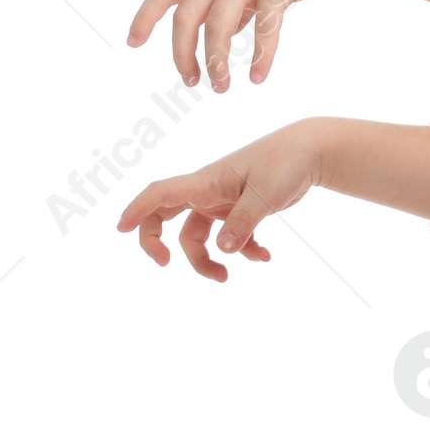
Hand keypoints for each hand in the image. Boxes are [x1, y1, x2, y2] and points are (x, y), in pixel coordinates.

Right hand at [116, 122, 330, 279]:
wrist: (309, 152)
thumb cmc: (284, 164)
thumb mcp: (265, 195)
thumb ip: (243, 223)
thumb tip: (223, 250)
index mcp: (205, 182)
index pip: (161, 194)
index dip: (137, 210)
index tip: (121, 228)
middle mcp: (207, 192)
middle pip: (167, 217)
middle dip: (158, 242)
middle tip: (164, 264)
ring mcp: (222, 202)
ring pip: (198, 236)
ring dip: (207, 260)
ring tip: (226, 278)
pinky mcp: (239, 210)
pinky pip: (230, 238)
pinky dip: (243, 251)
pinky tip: (265, 257)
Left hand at [125, 0, 372, 91]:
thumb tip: (220, 35)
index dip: (145, 16)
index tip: (132, 43)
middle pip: (187, 16)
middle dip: (183, 54)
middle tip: (192, 82)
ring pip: (219, 26)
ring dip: (217, 63)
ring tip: (221, 88)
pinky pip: (264, 28)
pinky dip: (260, 57)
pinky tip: (258, 78)